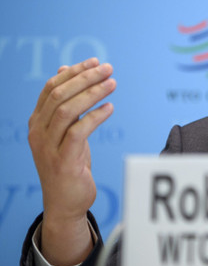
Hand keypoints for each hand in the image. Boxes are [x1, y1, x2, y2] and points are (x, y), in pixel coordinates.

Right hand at [28, 57, 115, 265]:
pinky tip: (110, 108)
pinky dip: (95, 117)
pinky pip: (78, 132)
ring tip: (112, 84)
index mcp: (37, 122)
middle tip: (108, 69)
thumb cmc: (69, 163)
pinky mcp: (63, 161)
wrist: (66, 202)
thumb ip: (66, 104)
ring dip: (92, 94)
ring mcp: (48, 147)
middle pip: (59, 95)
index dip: (74, 72)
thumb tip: (65, 69)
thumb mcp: (66, 131)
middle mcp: (38, 132)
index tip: (96, 62)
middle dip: (85, 78)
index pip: (51, 88)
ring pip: (67, 111)